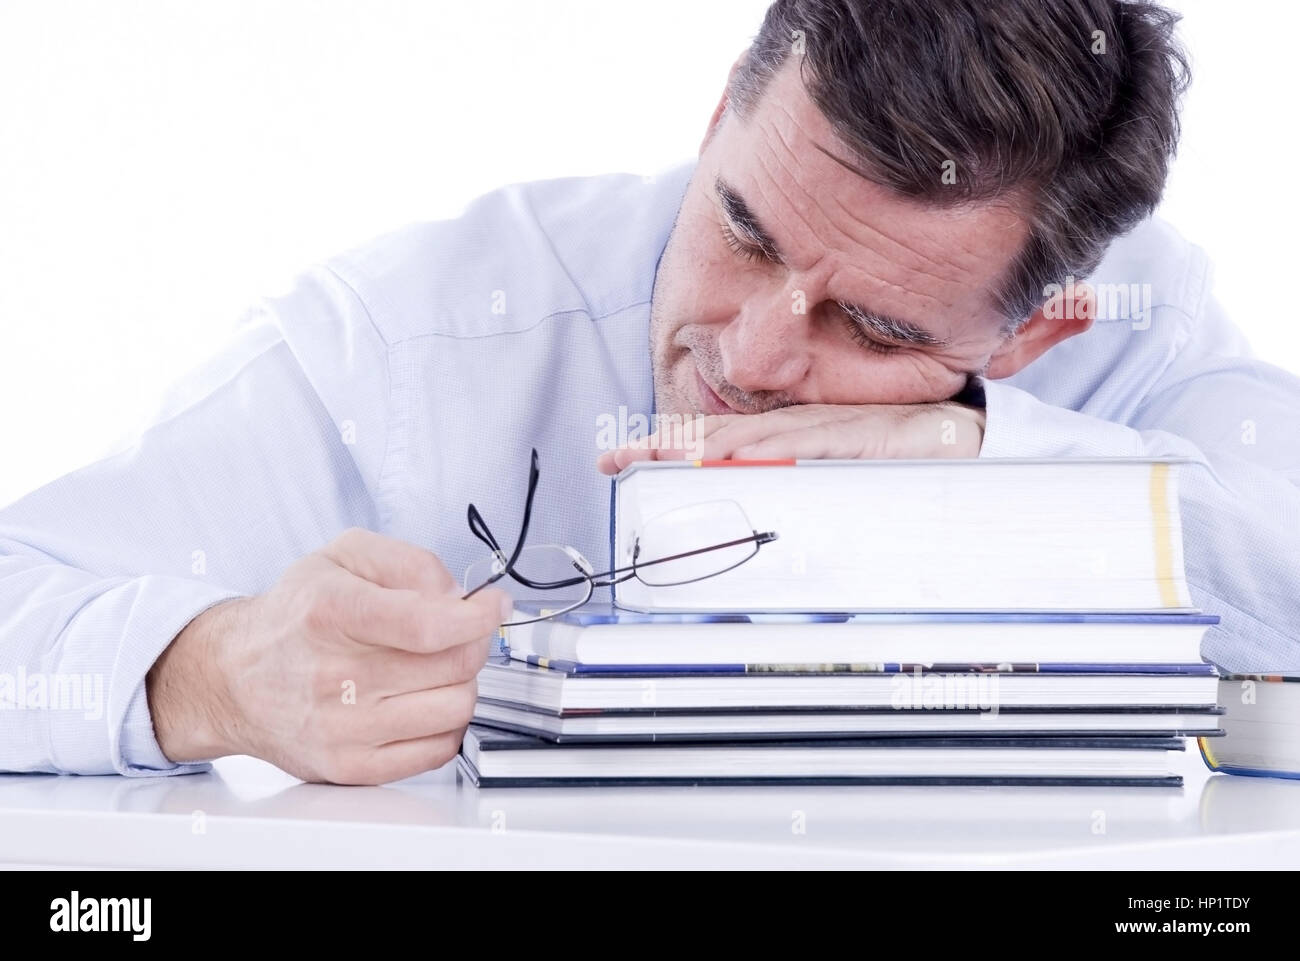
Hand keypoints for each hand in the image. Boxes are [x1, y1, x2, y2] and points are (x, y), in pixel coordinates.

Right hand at [147, 528, 510, 784]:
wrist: (234, 678)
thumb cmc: (296, 615)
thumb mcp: (343, 556)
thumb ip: (409, 561)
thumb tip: (458, 595)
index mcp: (331, 613)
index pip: (428, 624)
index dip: (477, 615)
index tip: (492, 607)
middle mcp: (334, 675)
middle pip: (454, 664)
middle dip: (473, 641)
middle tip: (460, 631)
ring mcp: (343, 728)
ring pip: (456, 707)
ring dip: (462, 682)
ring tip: (436, 667)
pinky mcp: (351, 767)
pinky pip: (439, 749)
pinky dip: (447, 722)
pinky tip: (425, 701)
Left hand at [596, 402, 985, 473]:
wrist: (971, 440)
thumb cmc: (904, 459)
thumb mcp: (837, 476)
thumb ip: (797, 488)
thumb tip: (754, 516)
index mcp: (792, 436)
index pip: (721, 437)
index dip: (671, 445)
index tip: (626, 457)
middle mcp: (802, 427)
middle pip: (721, 433)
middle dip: (665, 445)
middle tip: (619, 458)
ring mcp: (828, 431)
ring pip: (754, 437)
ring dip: (702, 448)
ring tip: (657, 458)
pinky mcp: (860, 440)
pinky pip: (808, 447)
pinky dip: (771, 453)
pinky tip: (737, 459)